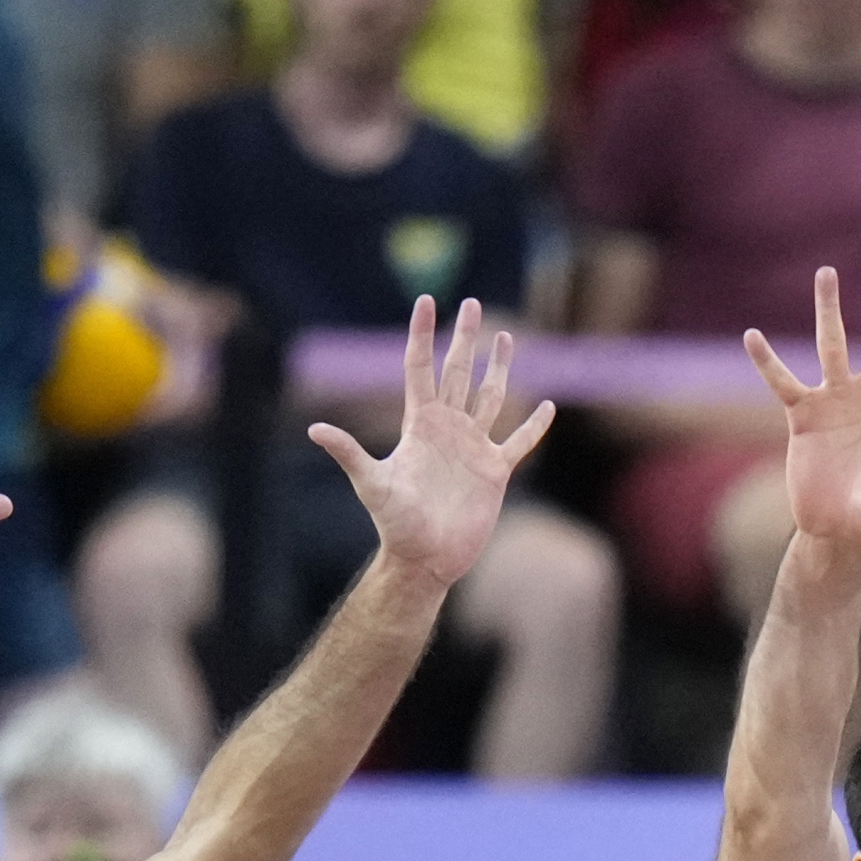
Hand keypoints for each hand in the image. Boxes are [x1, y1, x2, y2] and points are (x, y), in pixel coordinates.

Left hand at [310, 296, 554, 589]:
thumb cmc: (395, 523)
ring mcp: (473, 447)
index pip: (421, 368)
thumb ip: (349, 453)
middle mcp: (448, 429)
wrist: (424, 558)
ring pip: (490, 396)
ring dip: (498, 368)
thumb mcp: (372, 484)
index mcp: (420, 424)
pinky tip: (546, 406)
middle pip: (458, 372)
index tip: (427, 302)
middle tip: (471, 303)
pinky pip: (519, 442)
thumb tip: (314, 429)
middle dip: (465, 337)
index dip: (424, 334)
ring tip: (506, 337)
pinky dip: (534, 426)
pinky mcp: (495, 471)